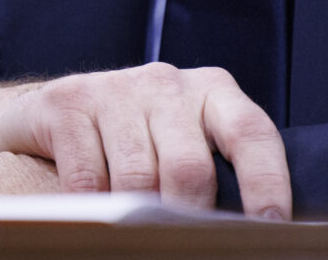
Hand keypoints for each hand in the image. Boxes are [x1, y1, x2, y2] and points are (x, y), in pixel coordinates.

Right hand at [0, 63, 290, 218]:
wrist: (54, 111)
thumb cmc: (139, 139)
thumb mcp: (185, 145)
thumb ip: (215, 177)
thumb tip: (249, 235)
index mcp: (213, 92)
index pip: (251, 134)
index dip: (267, 183)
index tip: (273, 229)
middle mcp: (168, 83)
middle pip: (191, 169)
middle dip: (189, 221)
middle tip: (184, 247)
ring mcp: (117, 89)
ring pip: (138, 180)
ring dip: (137, 220)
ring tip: (137, 236)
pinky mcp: (69, 102)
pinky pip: (87, 178)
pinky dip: (93, 211)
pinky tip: (96, 217)